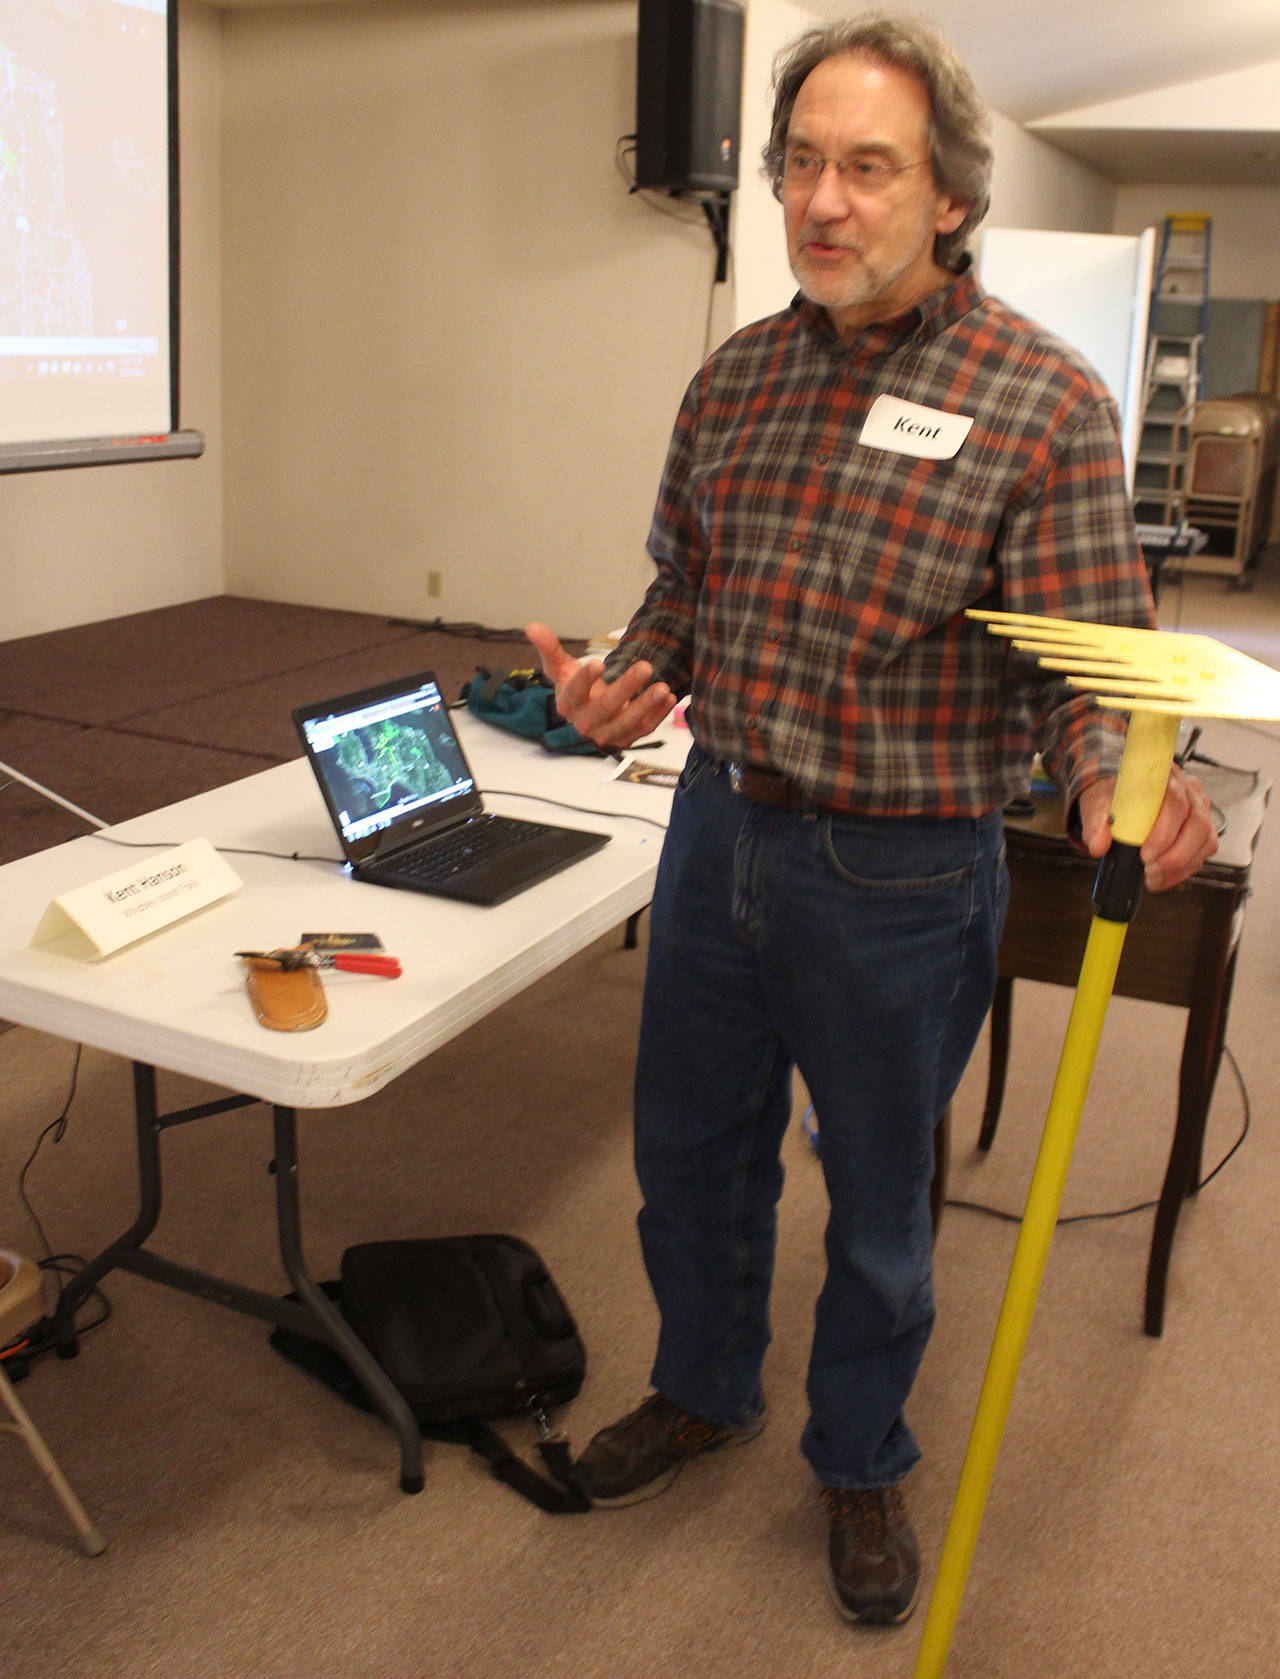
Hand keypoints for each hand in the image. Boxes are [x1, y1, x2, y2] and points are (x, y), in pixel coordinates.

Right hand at [525, 622, 676, 748]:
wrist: (588, 716)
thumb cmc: (575, 688)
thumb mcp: (561, 669)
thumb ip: (549, 649)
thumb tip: (532, 626)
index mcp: (568, 705)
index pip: (575, 693)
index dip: (586, 679)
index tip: (598, 662)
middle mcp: (586, 724)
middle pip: (607, 706)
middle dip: (627, 687)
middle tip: (646, 666)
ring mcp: (607, 734)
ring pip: (628, 722)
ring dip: (647, 704)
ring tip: (664, 687)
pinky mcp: (626, 739)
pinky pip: (643, 729)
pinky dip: (658, 715)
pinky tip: (670, 699)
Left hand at [1077, 762, 1218, 891]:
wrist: (1121, 799)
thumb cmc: (1114, 799)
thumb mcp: (1098, 805)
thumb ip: (1097, 823)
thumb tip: (1098, 846)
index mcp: (1165, 777)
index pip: (1175, 800)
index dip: (1164, 831)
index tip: (1145, 854)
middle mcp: (1189, 791)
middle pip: (1197, 823)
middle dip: (1174, 854)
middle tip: (1149, 870)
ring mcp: (1201, 810)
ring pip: (1205, 840)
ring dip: (1180, 865)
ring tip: (1152, 877)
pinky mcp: (1203, 830)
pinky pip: (1203, 853)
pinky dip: (1183, 870)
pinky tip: (1162, 877)